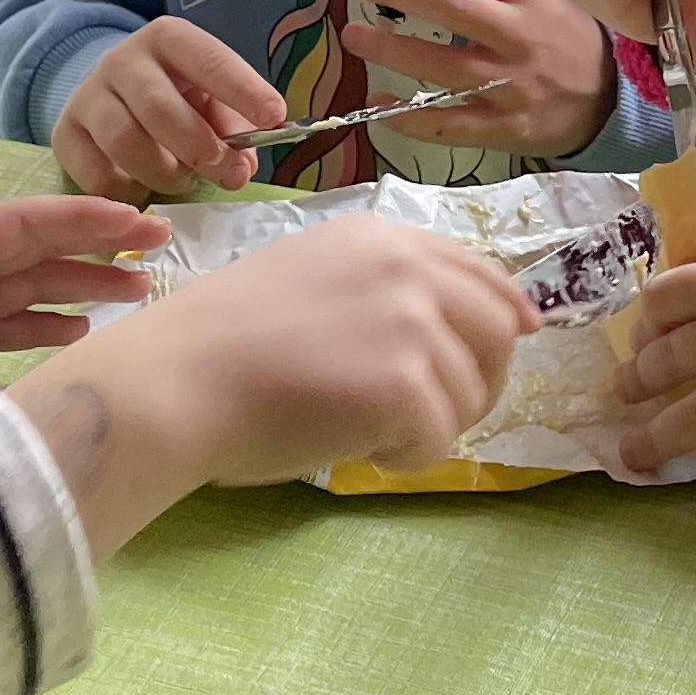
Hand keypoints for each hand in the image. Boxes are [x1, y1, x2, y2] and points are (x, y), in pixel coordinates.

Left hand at [0, 198, 163, 433]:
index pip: (27, 224)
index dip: (87, 219)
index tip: (143, 218)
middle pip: (41, 250)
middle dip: (101, 244)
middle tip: (165, 248)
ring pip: (31, 288)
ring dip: (83, 284)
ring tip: (140, 291)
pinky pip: (4, 329)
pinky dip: (44, 326)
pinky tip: (77, 333)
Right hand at [9, 217, 537, 555]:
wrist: (176, 381)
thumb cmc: (221, 341)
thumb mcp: (309, 277)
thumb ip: (382, 287)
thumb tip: (453, 317)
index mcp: (380, 237)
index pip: (480, 270)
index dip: (505, 310)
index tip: (519, 335)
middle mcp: (406, 268)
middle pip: (498, 333)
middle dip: (480, 381)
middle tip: (430, 414)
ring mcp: (411, 324)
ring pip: (470, 396)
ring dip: (428, 425)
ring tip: (362, 428)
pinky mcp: (407, 385)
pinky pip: (439, 440)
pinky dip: (404, 457)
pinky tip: (355, 447)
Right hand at [55, 18, 287, 198]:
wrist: (110, 93)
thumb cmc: (177, 96)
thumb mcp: (210, 97)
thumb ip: (232, 127)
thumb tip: (241, 166)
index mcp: (168, 39)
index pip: (207, 59)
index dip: (242, 89)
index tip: (274, 117)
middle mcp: (122, 60)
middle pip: (160, 107)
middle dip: (201, 148)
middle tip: (227, 173)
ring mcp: (88, 96)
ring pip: (126, 143)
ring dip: (166, 174)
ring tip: (183, 180)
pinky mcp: (65, 134)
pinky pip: (98, 175)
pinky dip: (130, 193)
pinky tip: (146, 190)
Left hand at [340, 0, 617, 156]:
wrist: (610, 101)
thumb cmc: (565, 31)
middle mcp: (520, 35)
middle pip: (453, 8)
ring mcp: (513, 85)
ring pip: (446, 67)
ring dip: (394, 51)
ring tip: (353, 34)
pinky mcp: (506, 128)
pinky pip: (453, 125)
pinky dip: (413, 117)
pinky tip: (378, 105)